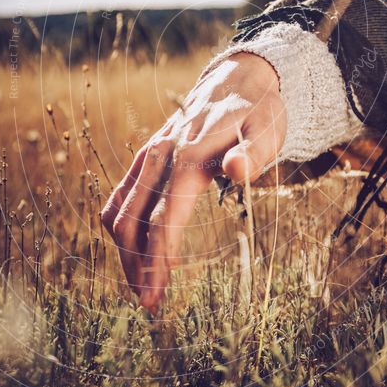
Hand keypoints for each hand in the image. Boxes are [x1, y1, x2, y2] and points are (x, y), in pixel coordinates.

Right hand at [101, 52, 285, 309]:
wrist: (232, 82)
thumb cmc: (257, 113)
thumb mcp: (268, 129)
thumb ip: (255, 151)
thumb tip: (236, 168)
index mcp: (193, 154)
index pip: (167, 211)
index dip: (159, 253)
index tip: (158, 289)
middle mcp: (163, 154)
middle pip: (134, 217)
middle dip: (137, 264)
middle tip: (149, 304)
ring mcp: (148, 155)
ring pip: (119, 209)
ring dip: (124, 252)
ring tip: (140, 287)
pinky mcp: (144, 158)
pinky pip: (118, 196)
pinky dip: (118, 228)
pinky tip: (130, 253)